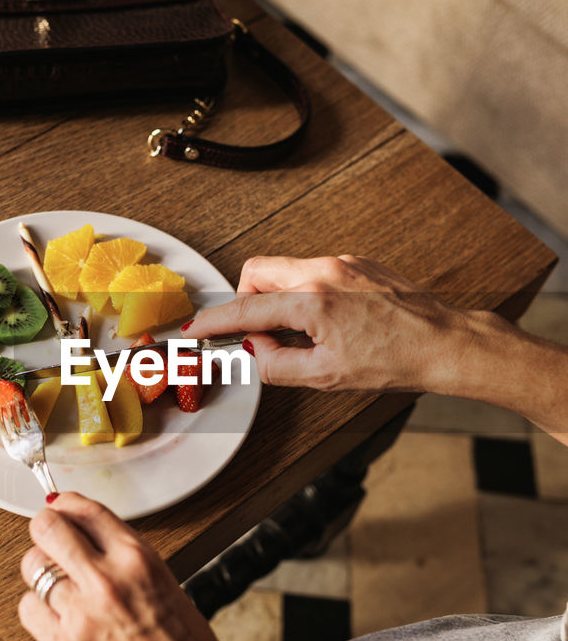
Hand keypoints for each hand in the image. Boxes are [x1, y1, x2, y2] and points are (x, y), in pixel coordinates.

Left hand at [18, 493, 283, 640]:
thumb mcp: (167, 586)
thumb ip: (127, 559)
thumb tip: (90, 535)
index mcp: (139, 560)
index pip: (86, 510)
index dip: (66, 504)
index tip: (60, 506)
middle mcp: (106, 580)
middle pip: (48, 529)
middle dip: (45, 529)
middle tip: (49, 538)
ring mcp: (80, 614)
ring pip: (33, 566)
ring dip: (42, 571)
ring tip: (58, 585)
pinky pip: (28, 608)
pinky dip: (37, 607)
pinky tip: (56, 616)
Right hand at [190, 254, 475, 394]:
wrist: (445, 343)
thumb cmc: (396, 361)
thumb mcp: (327, 376)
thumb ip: (276, 365)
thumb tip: (252, 353)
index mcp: (313, 302)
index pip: (245, 309)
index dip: (213, 322)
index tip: (195, 330)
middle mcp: (325, 272)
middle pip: (257, 272)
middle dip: (246, 301)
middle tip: (258, 334)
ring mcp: (343, 263)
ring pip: (285, 271)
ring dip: (278, 299)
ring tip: (299, 335)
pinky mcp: (359, 264)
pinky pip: (313, 272)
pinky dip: (305, 294)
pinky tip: (325, 323)